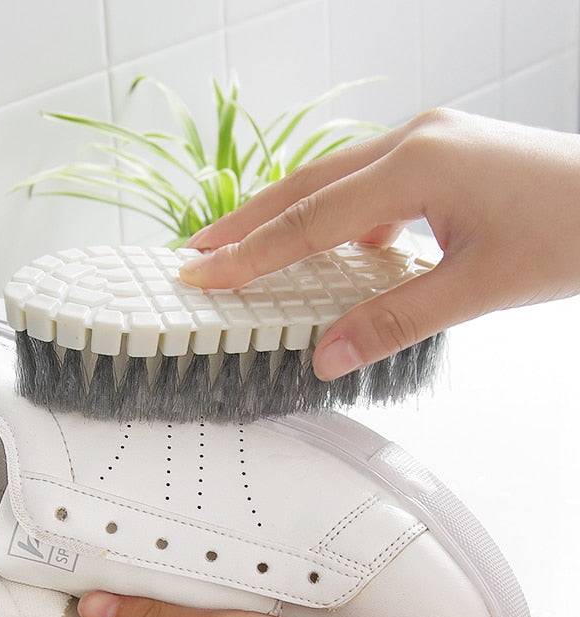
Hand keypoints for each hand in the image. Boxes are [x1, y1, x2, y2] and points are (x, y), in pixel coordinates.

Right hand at [179, 109, 579, 380]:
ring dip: (284, 215)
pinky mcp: (438, 155)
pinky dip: (333, 218)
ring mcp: (427, 141)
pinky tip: (325, 245)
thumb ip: (393, 322)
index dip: (249, 253)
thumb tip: (325, 356)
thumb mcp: (477, 289)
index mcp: (418, 164)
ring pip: (331, 179)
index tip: (199, 272)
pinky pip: (366, 185)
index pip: (309, 218)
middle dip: (247, 221)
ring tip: (242, 248)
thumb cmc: (573, 232)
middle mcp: (414, 140)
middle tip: (196, 250)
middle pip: (306, 184)